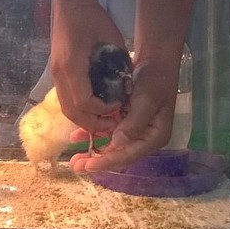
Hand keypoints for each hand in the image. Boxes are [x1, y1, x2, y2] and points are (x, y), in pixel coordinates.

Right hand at [50, 0, 126, 135]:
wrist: (70, 1)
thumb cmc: (93, 16)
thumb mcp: (112, 39)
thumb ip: (118, 65)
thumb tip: (127, 89)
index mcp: (72, 65)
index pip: (84, 101)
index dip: (103, 110)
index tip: (119, 106)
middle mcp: (59, 72)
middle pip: (71, 111)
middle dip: (93, 122)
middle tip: (114, 122)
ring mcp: (54, 72)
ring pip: (65, 107)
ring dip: (85, 117)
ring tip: (106, 118)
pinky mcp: (56, 71)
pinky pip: (65, 98)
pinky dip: (79, 108)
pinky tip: (95, 105)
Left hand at [69, 56, 178, 172]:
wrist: (156, 61)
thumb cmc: (154, 79)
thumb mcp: (146, 99)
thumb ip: (134, 123)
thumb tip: (117, 143)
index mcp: (153, 137)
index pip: (128, 155)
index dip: (107, 161)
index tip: (88, 166)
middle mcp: (143, 136)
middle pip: (118, 154)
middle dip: (96, 161)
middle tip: (75, 167)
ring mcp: (133, 128)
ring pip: (111, 144)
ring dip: (92, 150)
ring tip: (73, 159)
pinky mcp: (124, 119)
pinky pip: (107, 130)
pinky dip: (93, 133)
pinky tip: (76, 136)